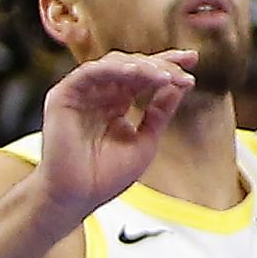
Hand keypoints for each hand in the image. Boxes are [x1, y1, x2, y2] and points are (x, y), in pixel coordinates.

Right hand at [32, 50, 195, 221]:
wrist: (76, 198)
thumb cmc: (106, 177)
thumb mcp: (145, 140)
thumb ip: (160, 112)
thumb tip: (182, 84)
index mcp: (116, 103)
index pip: (143, 76)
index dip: (167, 65)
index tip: (193, 59)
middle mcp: (99, 94)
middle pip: (133, 66)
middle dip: (160, 65)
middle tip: (182, 73)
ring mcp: (80, 93)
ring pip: (114, 64)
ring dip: (142, 67)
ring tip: (165, 76)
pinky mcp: (63, 96)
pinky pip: (90, 73)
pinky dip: (114, 69)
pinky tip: (136, 74)